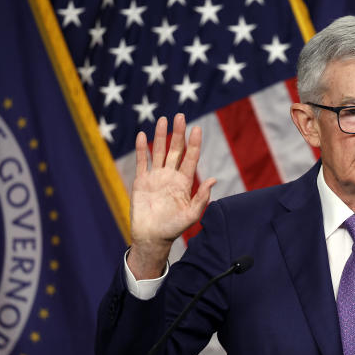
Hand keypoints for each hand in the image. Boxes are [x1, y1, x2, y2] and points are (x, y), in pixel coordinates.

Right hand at [128, 114, 215, 278]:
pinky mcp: (141, 182)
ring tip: (163, 119)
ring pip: (158, 152)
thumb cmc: (173, 229)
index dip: (194, 144)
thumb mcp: (191, 216)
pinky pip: (142, 162)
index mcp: (184, 183)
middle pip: (175, 150)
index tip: (197, 129)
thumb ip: (201, 198)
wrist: (152, 238)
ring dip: (160, 136)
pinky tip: (142, 136)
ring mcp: (155, 178)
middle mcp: (170, 176)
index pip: (190, 158)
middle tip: (180, 116)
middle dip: (178, 133)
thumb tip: (213, 180)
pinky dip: (142, 149)